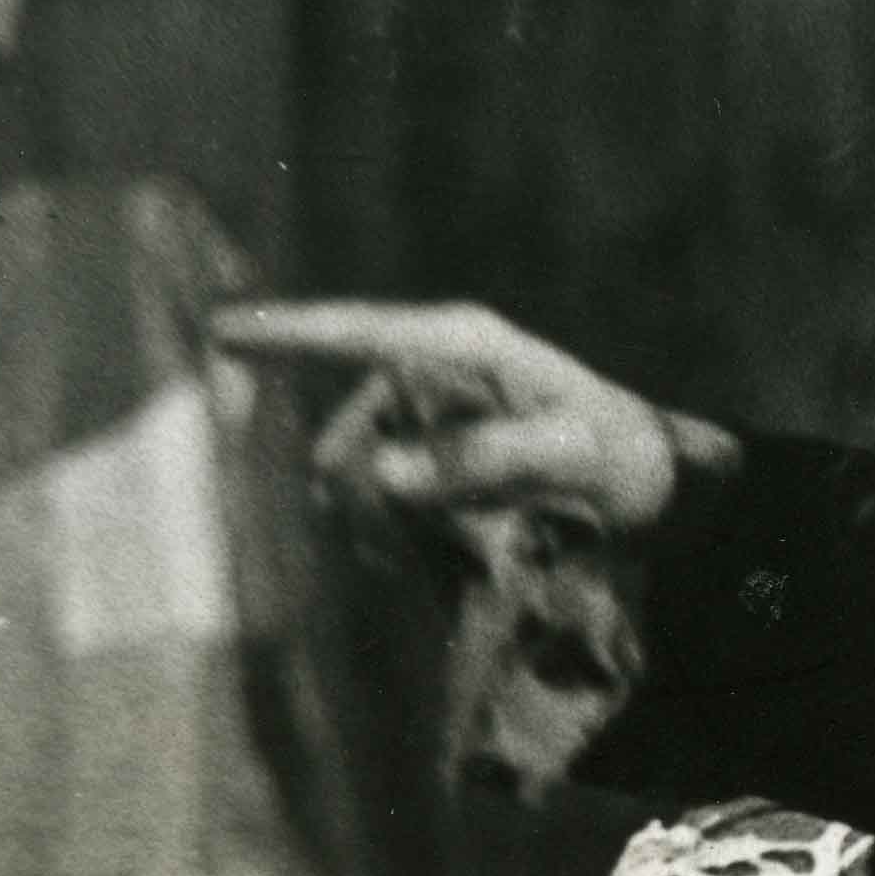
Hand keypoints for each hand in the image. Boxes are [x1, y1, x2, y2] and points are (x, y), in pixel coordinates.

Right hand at [214, 299, 722, 532]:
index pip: (358, 331)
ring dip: (393, 521)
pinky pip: (377, 500)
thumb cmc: (623, 454)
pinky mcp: (421, 455)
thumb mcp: (572, 454)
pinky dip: (401, 529)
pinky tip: (455, 545)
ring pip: (357, 477)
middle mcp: (429, 367)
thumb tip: (381, 471)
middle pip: (348, 435)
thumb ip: (483, 460)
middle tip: (445, 542)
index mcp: (462, 343)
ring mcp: (420, 412)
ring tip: (472, 541)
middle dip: (370, 494)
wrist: (656, 481)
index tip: (219, 330)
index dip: (286, 332)